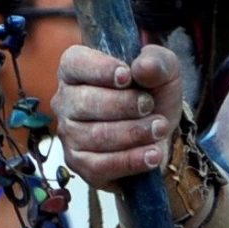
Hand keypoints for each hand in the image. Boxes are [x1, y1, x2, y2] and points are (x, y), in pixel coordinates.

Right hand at [53, 43, 185, 186]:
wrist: (160, 131)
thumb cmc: (153, 93)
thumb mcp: (163, 70)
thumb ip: (157, 61)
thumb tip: (144, 66)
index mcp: (76, 69)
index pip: (75, 64)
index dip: (100, 70)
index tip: (127, 76)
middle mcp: (65, 101)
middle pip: (85, 103)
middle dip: (124, 105)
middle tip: (150, 106)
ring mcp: (69, 134)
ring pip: (95, 136)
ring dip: (133, 133)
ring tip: (159, 128)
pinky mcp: (80, 164)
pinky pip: (99, 166)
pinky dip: (130, 160)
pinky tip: (152, 154)